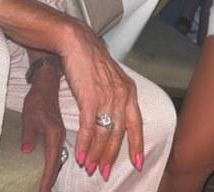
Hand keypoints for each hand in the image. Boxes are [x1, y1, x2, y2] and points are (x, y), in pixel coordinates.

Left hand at [21, 66, 65, 191]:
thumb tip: (27, 151)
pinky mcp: (57, 132)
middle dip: (50, 179)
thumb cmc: (37, 99)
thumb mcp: (30, 116)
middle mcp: (60, 136)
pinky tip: (47, 168)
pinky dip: (52, 163)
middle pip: (57, 163)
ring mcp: (60, 135)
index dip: (47, 179)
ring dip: (51, 172)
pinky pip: (56, 152)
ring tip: (44, 185)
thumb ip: (29, 134)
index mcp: (55, 134)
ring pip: (57, 158)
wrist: (46, 85)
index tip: (42, 191)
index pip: (51, 162)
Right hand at [60, 23, 143, 180]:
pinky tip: (80, 156)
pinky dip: (85, 145)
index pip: (136, 124)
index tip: (137, 163)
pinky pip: (89, 129)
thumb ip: (115, 95)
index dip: (136, 145)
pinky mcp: (90, 99)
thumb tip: (113, 114)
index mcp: (129, 90)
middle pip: (119, 134)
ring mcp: (107, 97)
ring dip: (96, 154)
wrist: (76, 42)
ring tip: (90, 168)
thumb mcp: (111, 76)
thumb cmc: (90, 58)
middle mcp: (121, 95)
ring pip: (104, 134)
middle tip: (105, 172)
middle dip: (111, 156)